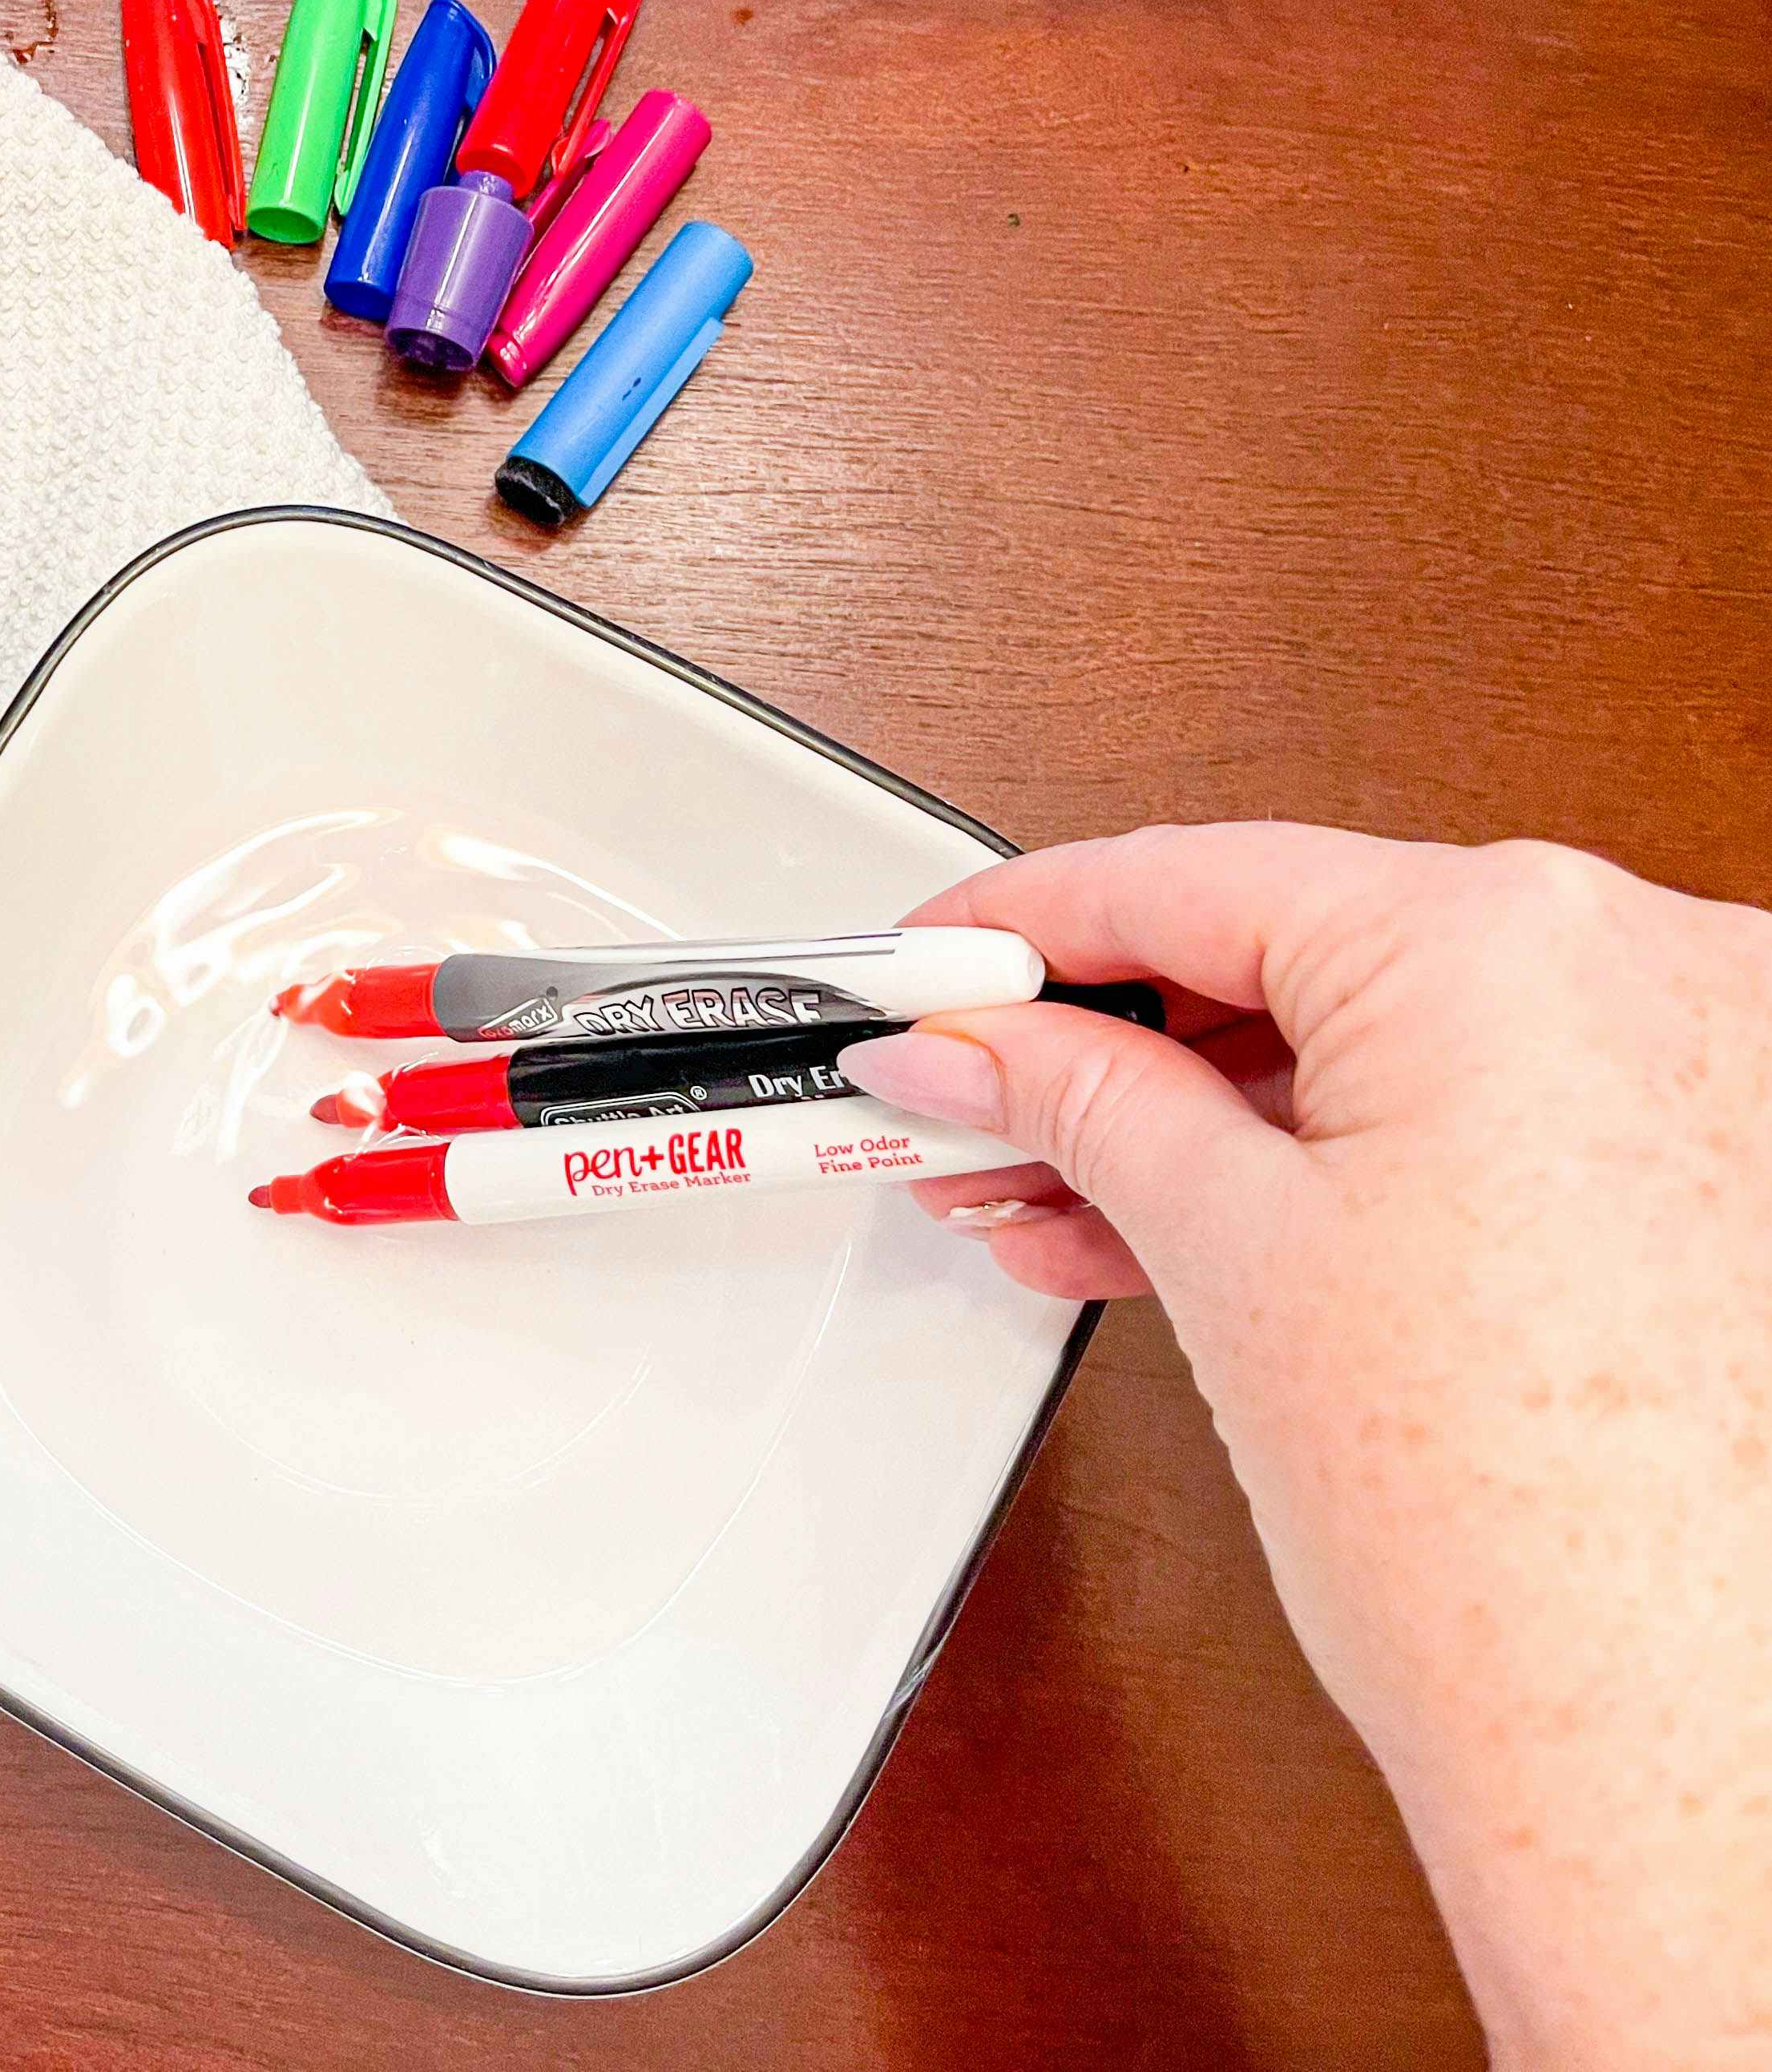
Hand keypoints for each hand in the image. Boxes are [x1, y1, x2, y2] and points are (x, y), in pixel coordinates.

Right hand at [834, 825, 1771, 2069]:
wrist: (1667, 1754)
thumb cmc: (1514, 1542)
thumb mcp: (1226, 1256)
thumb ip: (1077, 1098)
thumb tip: (967, 1042)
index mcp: (1517, 941)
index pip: (1200, 875)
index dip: (1026, 923)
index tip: (936, 959)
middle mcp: (1652, 967)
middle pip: (1299, 951)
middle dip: (1108, 1042)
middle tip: (969, 1095)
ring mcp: (1708, 1066)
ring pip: (1385, 1041)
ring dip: (1205, 1115)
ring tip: (1050, 1193)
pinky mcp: (1716, 1167)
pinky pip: (1478, 1112)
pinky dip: (1331, 1159)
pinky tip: (1186, 1218)